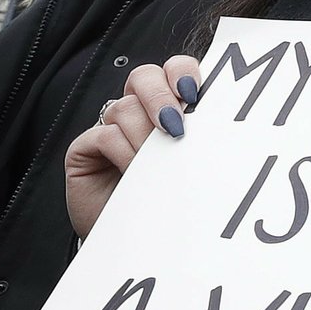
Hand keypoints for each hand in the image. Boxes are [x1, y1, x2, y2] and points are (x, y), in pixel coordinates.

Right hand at [61, 54, 201, 238]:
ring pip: (125, 107)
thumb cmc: (170, 198)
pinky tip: (135, 173)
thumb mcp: (192, 161)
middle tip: (174, 125)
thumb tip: (225, 118)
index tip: (195, 94)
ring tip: (155, 165)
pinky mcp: (85, 148)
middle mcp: (138, 111)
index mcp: (169, 105)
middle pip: (144, 76)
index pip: (174, 69)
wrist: (139, 240)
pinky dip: (124, 152)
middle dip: (161, 96)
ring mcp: (110, 127)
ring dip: (145, 137)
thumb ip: (201, 134)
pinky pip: (104, 134)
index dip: (183, 72)